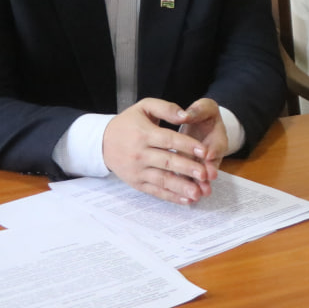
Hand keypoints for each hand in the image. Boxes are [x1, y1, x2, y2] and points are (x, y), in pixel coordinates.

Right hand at [102, 97, 228, 203]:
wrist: (102, 142)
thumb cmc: (128, 123)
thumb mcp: (144, 107)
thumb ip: (166, 108)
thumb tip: (185, 115)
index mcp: (143, 134)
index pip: (169, 140)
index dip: (187, 145)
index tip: (205, 151)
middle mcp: (139, 153)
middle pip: (167, 162)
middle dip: (188, 169)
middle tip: (206, 174)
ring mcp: (137, 170)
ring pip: (162, 180)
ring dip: (181, 187)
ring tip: (198, 192)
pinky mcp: (136, 182)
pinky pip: (155, 191)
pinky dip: (171, 196)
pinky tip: (186, 200)